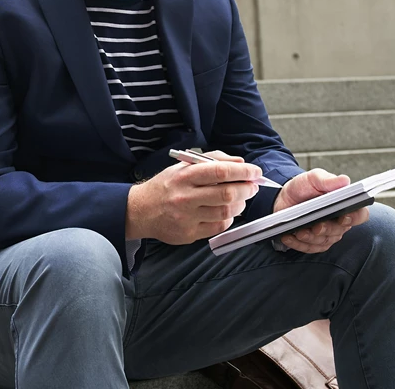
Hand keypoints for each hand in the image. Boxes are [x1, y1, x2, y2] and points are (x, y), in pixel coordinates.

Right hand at [126, 151, 262, 243]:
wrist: (141, 211)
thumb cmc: (165, 186)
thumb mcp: (182, 166)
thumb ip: (212, 160)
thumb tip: (240, 162)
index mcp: (184, 176)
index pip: (219, 171)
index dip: (242, 171)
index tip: (254, 172)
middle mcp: (184, 197)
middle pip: (226, 193)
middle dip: (246, 189)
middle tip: (252, 186)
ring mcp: (186, 217)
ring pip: (226, 212)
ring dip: (240, 204)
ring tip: (239, 199)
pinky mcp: (189, 234)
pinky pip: (219, 227)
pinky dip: (228, 218)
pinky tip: (226, 211)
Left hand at [273, 168, 367, 252]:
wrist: (284, 197)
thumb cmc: (304, 187)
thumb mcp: (313, 178)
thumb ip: (327, 180)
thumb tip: (344, 180)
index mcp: (345, 205)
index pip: (360, 215)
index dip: (354, 218)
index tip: (343, 217)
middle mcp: (339, 222)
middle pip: (339, 231)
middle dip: (326, 229)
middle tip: (316, 226)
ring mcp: (327, 234)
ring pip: (323, 241)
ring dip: (310, 237)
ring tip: (298, 231)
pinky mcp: (313, 243)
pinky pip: (308, 247)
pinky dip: (297, 243)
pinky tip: (287, 237)